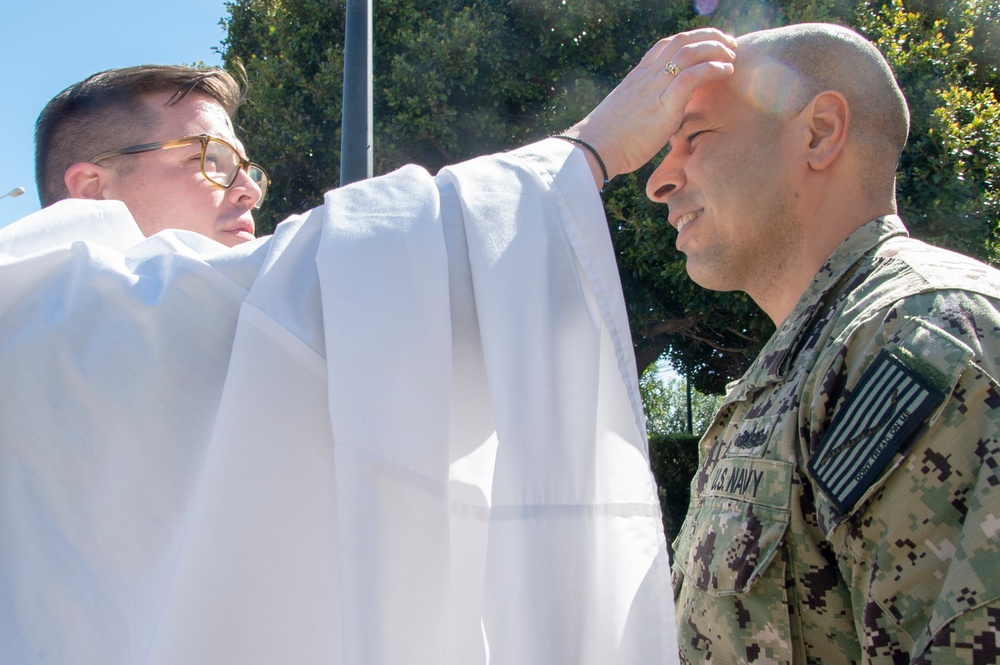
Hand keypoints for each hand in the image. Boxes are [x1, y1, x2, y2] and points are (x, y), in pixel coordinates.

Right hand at [563, 29, 736, 186]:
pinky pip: (692, 77)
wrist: (594, 149)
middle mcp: (647, 76)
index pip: (667, 44)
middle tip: (729, 46)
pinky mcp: (663, 105)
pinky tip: (726, 72)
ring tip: (732, 57)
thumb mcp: (625, 114)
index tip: (709, 45)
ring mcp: (654, 88)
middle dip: (710, 37)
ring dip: (716, 50)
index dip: (692, 39)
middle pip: (682, 40)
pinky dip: (713, 69)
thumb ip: (642, 106)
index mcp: (638, 76)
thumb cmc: (608, 140)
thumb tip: (654, 115)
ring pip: (689, 52)